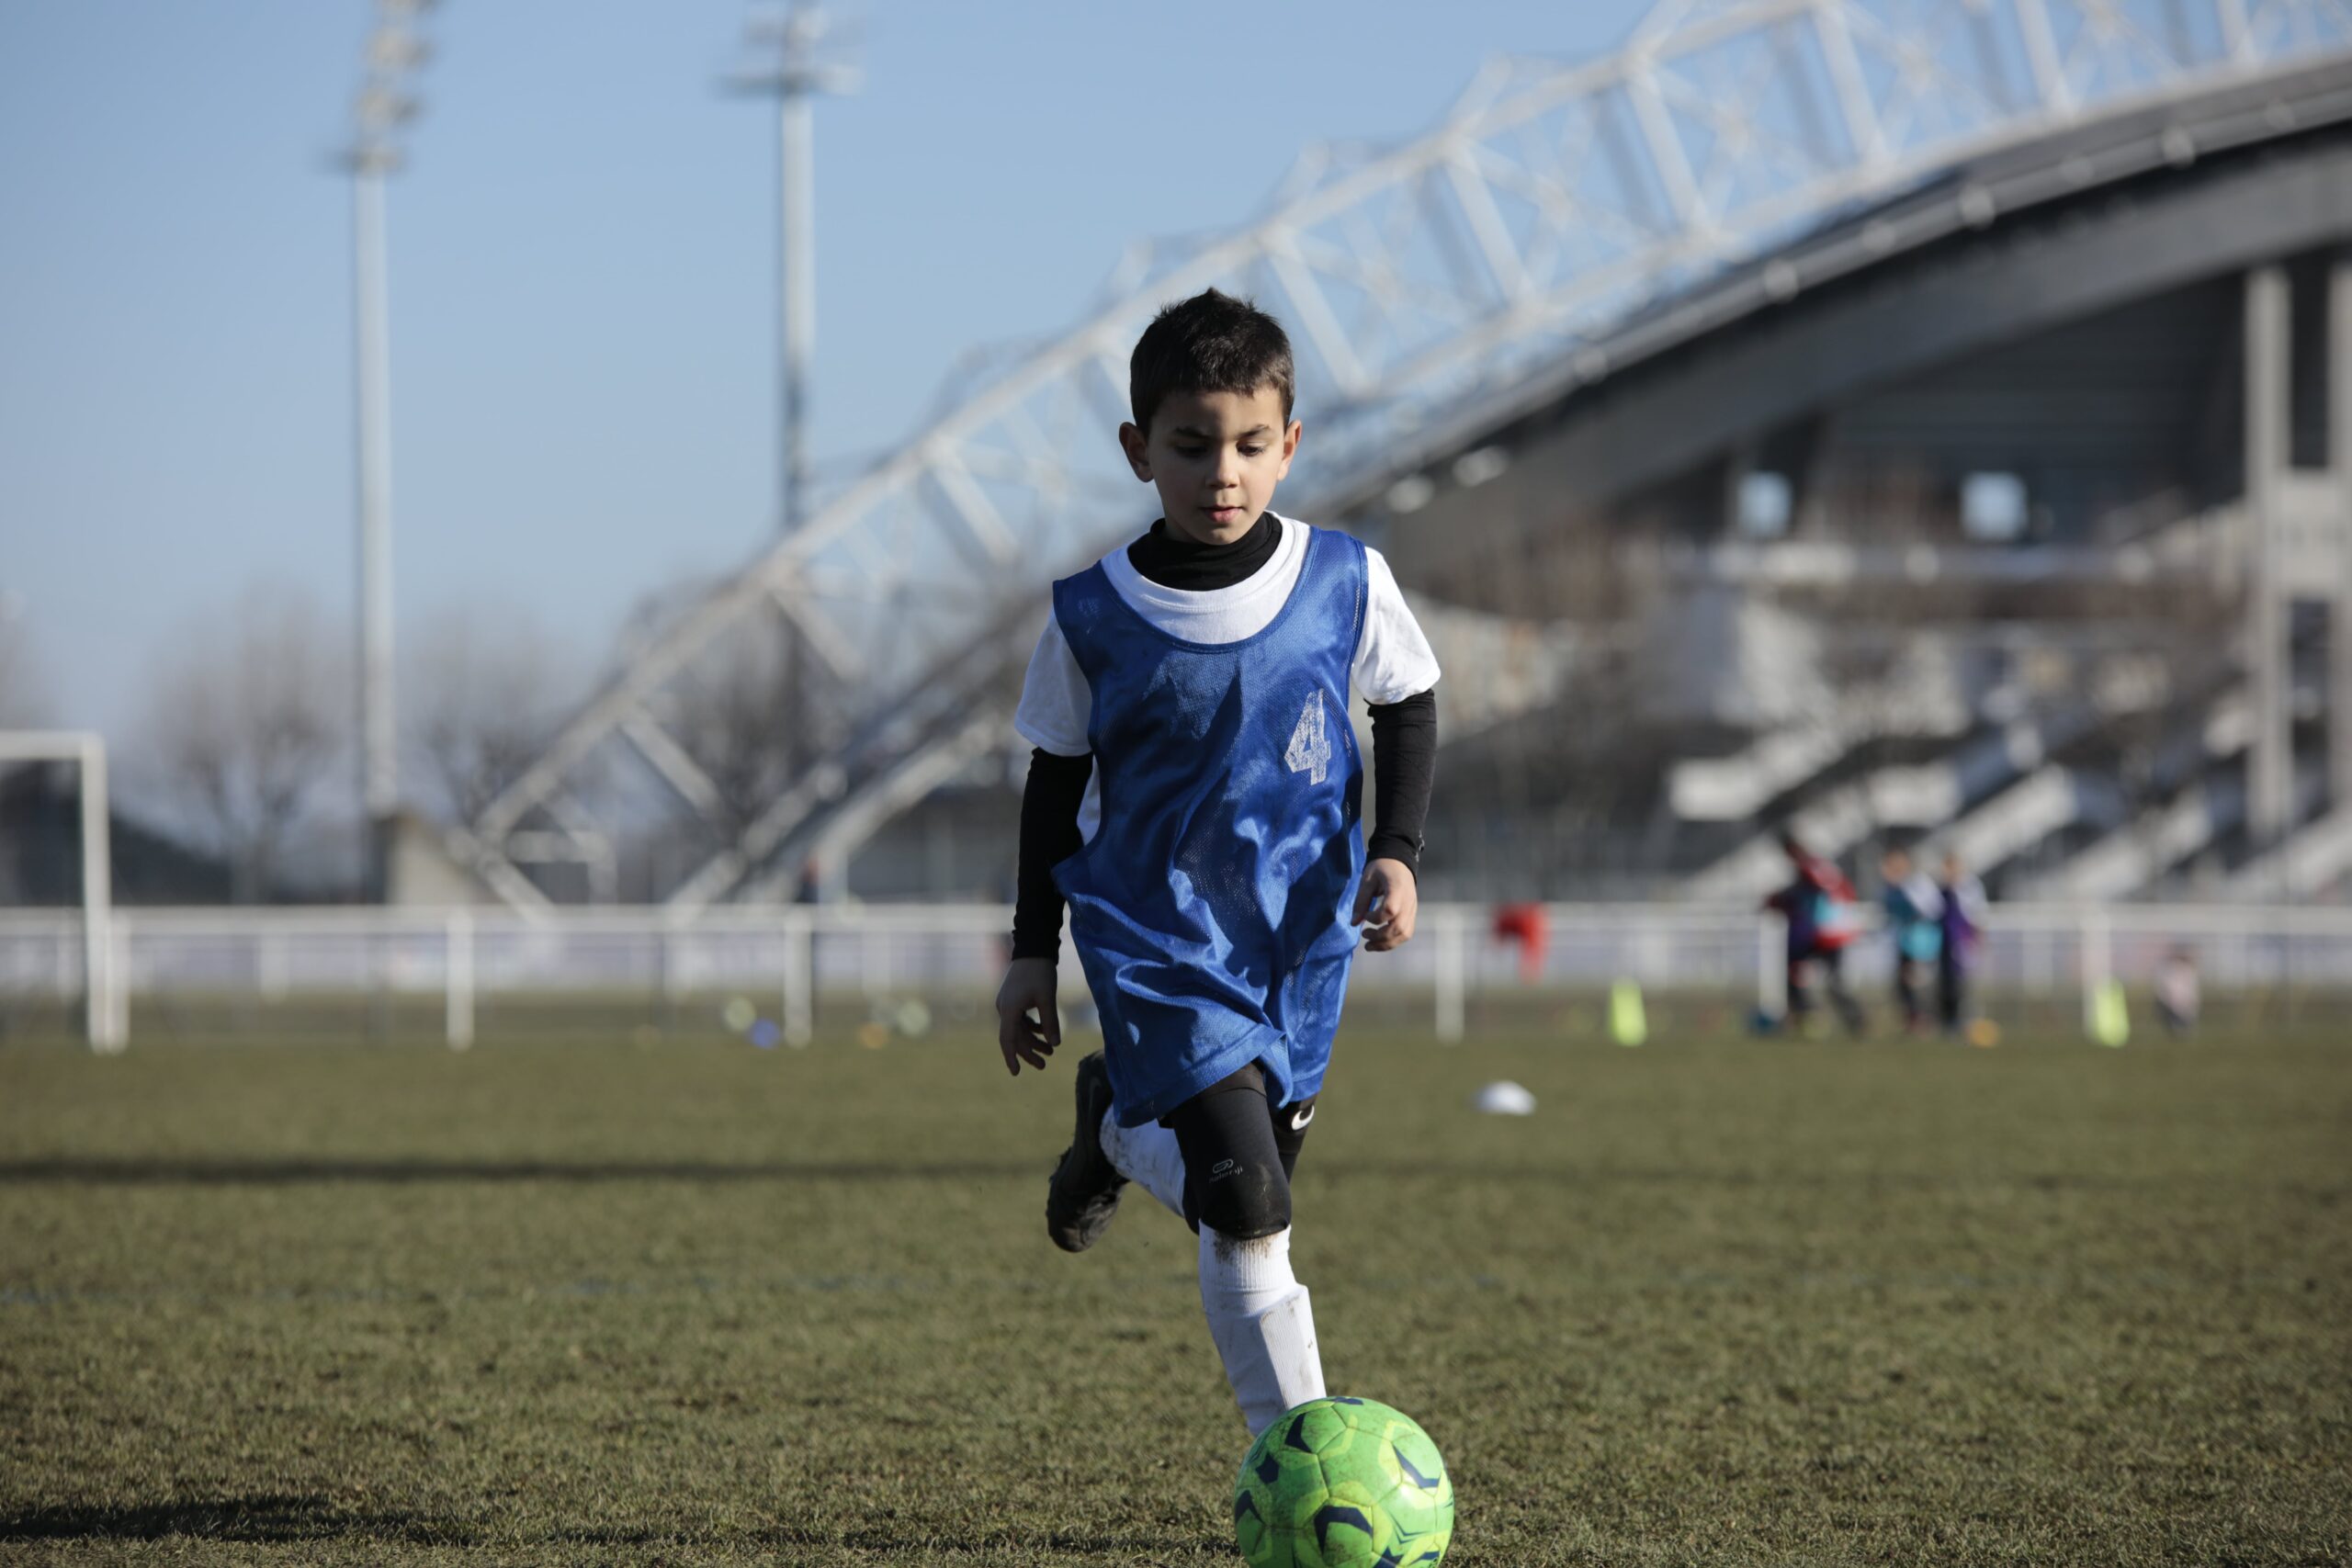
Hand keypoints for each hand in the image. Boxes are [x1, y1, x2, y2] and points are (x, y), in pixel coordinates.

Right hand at [995, 957, 1060, 1075]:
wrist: (1033, 948)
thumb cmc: (1040, 972)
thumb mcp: (1048, 998)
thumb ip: (1051, 1022)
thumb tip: (1055, 1044)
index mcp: (1009, 1009)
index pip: (1007, 1039)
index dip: (1011, 1057)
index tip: (1016, 1073)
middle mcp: (1005, 1008)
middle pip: (1015, 1037)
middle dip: (1029, 1052)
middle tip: (1044, 1065)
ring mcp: (1008, 1004)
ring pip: (1019, 1030)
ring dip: (1033, 1041)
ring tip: (1050, 1051)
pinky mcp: (1014, 1000)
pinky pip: (1021, 1020)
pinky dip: (1033, 1028)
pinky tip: (1046, 1033)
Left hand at [1352, 858, 1417, 952]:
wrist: (1399, 861)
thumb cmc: (1381, 868)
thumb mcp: (1367, 880)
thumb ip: (1361, 901)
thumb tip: (1354, 923)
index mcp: (1397, 888)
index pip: (1390, 910)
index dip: (1375, 918)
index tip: (1365, 916)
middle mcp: (1408, 901)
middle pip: (1399, 927)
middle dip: (1380, 938)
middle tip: (1364, 936)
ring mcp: (1412, 909)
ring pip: (1405, 934)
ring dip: (1386, 944)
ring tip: (1370, 946)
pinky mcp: (1412, 914)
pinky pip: (1406, 933)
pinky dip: (1393, 941)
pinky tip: (1380, 942)